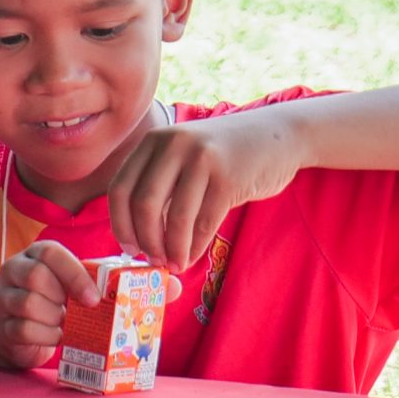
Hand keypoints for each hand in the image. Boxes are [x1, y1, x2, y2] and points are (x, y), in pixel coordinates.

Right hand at [0, 240, 185, 370]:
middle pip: (36, 279)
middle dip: (63, 301)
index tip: (94, 297)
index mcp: (38, 255)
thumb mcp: (93, 291)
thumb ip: (129, 285)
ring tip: (67, 325)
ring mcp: (3, 298)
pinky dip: (47, 338)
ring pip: (29, 305)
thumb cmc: (66, 307)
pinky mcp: (1, 325)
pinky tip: (56, 338)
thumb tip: (174, 284)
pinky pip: (25, 330)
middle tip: (79, 313)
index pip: (50, 252)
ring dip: (57, 321)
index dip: (73, 274)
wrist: (25, 338)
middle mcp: (15, 270)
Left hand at [108, 110, 302, 272]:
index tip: (128, 248)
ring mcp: (202, 159)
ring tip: (174, 263)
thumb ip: (157, 183)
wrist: (279, 134)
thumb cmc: (223, 155)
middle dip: (146, 240)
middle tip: (152, 260)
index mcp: (153, 141)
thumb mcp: (182, 155)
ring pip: (175, 217)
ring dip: (172, 248)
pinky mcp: (229, 178)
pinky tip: (192, 257)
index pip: (119, 189)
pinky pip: (204, 222)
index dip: (119, 224)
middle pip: (143, 204)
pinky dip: (195, 246)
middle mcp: (173, 145)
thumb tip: (135, 235)